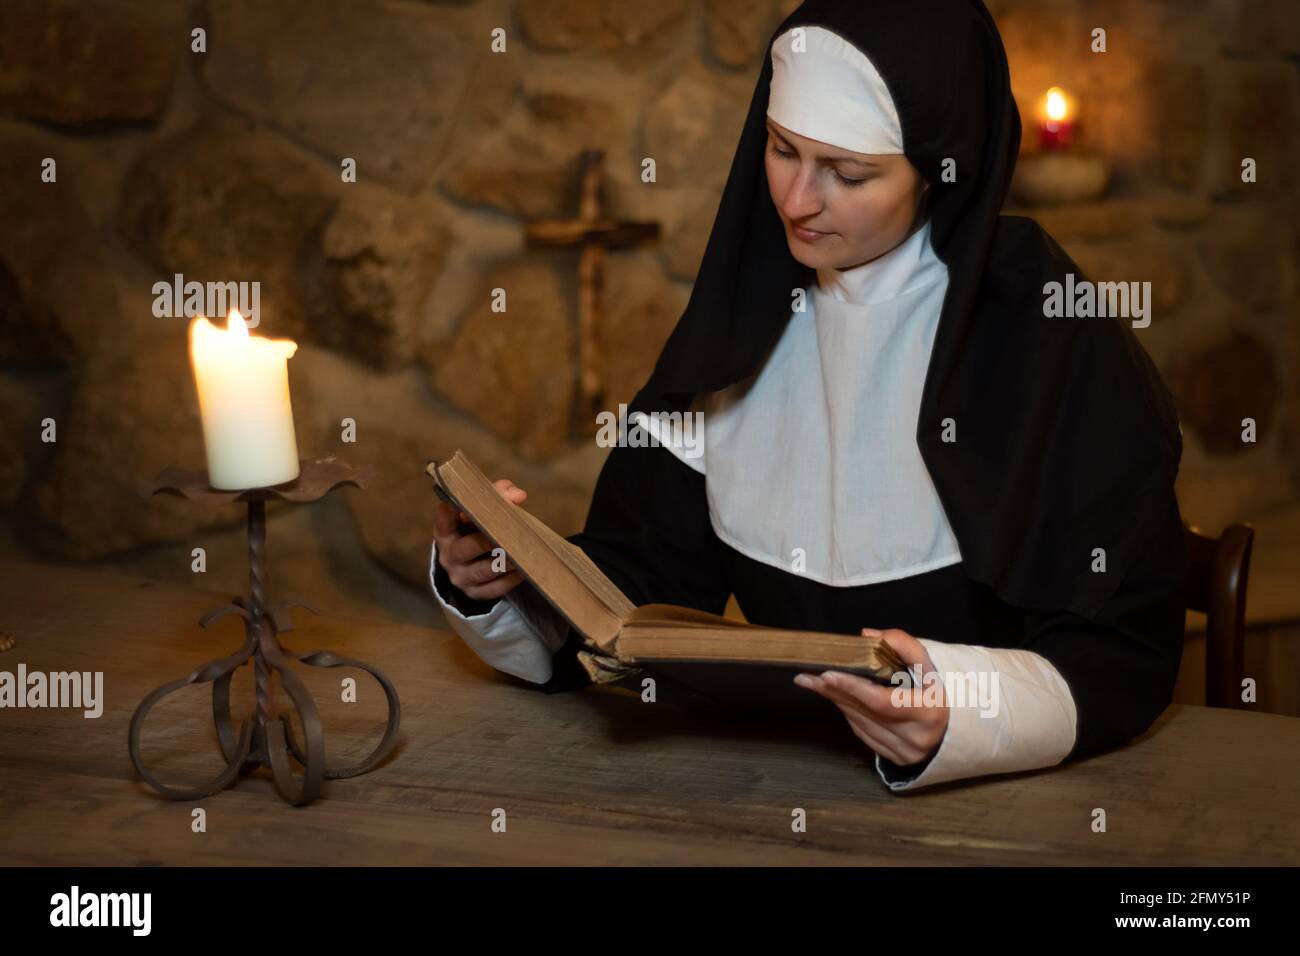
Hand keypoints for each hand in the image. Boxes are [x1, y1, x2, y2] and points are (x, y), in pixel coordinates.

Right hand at [433, 478, 526, 600]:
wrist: (468, 566)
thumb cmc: (476, 530)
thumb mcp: (479, 514)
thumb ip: (497, 496)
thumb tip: (518, 495)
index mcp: (445, 532)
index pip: (444, 518)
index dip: (452, 509)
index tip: (465, 502)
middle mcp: (449, 556)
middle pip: (468, 548)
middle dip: (488, 540)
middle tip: (509, 533)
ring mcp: (461, 577)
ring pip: (485, 569)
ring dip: (505, 561)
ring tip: (523, 551)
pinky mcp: (476, 593)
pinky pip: (496, 587)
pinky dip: (511, 578)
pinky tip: (524, 569)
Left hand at [794, 628, 948, 766]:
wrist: (955, 730)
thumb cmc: (938, 692)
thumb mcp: (930, 666)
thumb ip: (903, 645)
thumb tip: (868, 636)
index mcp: (930, 711)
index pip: (881, 701)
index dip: (852, 688)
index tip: (827, 675)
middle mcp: (916, 736)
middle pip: (864, 711)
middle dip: (834, 691)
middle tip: (807, 676)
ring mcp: (905, 752)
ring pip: (860, 723)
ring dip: (838, 701)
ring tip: (816, 684)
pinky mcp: (896, 759)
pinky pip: (863, 733)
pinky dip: (850, 714)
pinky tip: (839, 699)